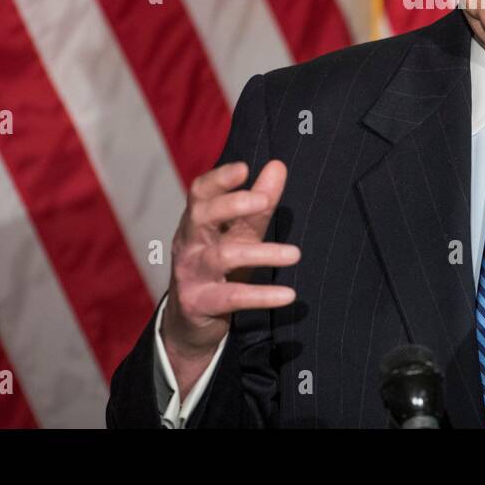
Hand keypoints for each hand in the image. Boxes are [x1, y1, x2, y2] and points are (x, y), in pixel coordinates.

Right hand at [161, 159, 298, 385]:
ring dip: (261, 253)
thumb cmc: (219, 266)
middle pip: (202, 215)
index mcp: (196, 220)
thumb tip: (278, 165)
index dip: (220, 178)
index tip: (244, 168)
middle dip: (232, 205)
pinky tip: (288, 295)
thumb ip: (259, 203)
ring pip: (222, 256)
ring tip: (295, 254)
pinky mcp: (198, 302)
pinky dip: (261, 295)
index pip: (200, 192)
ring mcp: (191, 273)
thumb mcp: (240, 233)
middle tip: (264, 200)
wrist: (189, 319)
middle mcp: (189, 242)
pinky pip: (232, 297)